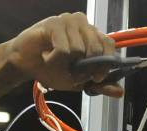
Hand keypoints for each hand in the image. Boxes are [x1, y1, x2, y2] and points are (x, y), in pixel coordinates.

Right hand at [5, 12, 123, 97]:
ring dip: (66, 65)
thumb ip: (99, 85)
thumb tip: (120, 92)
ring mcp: (69, 21)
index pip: (109, 45)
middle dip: (83, 68)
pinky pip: (64, 49)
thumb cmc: (52, 69)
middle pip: (96, 48)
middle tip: (69, 70)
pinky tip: (47, 56)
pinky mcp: (55, 23)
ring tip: (55, 60)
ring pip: (79, 50)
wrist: (26, 64)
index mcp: (92, 36)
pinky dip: (55, 60)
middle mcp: (83, 25)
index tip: (97, 78)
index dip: (106, 64)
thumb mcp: (79, 82)